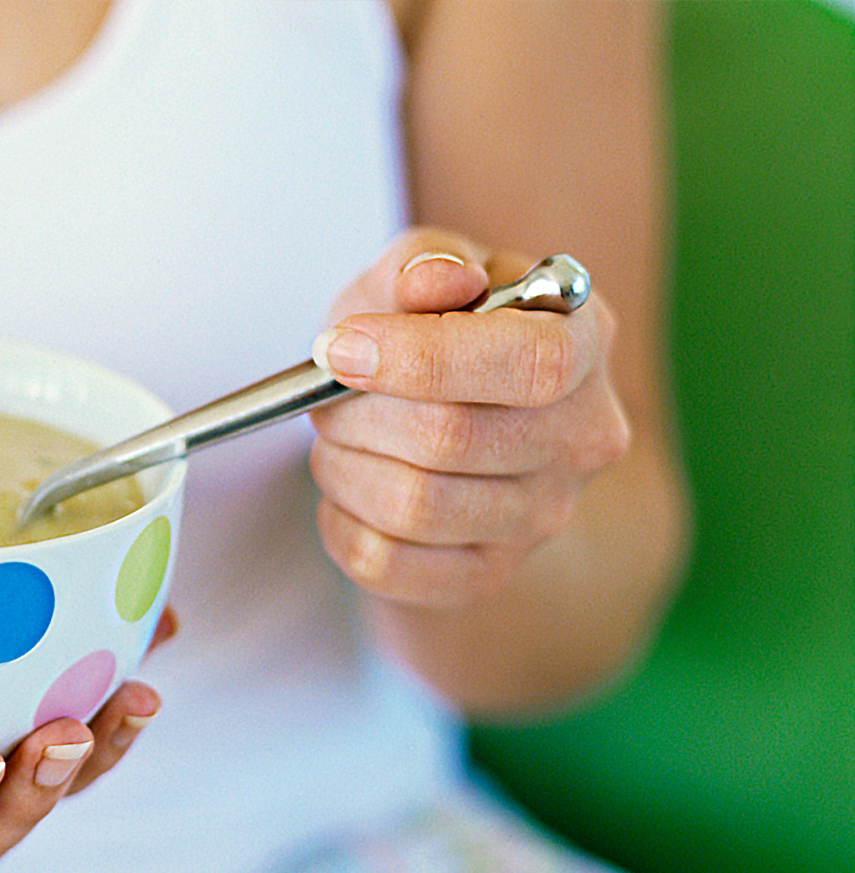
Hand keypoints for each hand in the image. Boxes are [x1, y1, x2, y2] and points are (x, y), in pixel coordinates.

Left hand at [308, 228, 628, 607]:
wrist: (454, 419)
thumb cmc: (432, 332)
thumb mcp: (421, 272)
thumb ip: (424, 262)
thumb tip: (435, 281)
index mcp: (583, 343)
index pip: (527, 362)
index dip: (421, 357)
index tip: (341, 347)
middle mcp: (583, 437)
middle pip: (450, 438)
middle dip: (356, 412)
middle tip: (325, 394)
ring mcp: (543, 516)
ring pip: (413, 507)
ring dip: (342, 466)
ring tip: (337, 438)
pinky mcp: (488, 574)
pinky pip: (387, 565)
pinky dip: (340, 523)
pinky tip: (346, 489)